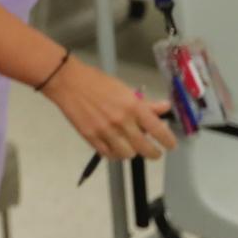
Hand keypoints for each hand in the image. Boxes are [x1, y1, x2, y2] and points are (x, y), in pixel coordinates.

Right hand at [41, 56, 177, 159]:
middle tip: (154, 152)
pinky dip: (114, 154)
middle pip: (145, 148)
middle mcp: (122, 121)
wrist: (68, 82)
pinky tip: (115, 148)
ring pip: (128, 154)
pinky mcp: (91, 137)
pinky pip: (108, 155)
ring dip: (132, 152)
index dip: (168, 141)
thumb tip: (164, 108)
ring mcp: (106, 131)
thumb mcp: (124, 89)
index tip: (170, 145)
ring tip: (130, 147)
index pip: (158, 130)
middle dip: (154, 153)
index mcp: (133, 106)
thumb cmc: (97, 82)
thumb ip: (144, 103)